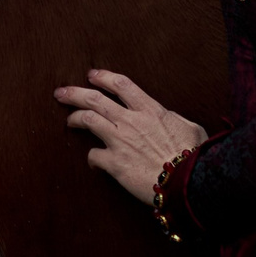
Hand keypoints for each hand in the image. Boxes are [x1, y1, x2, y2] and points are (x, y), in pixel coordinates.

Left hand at [55, 69, 206, 204]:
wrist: (187, 182)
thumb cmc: (194, 156)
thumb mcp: (191, 128)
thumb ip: (174, 119)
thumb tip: (169, 118)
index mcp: (150, 110)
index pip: (121, 85)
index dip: (103, 77)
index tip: (91, 75)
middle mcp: (131, 121)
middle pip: (95, 99)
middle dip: (74, 93)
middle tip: (61, 92)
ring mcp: (120, 141)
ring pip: (88, 120)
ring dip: (75, 118)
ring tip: (69, 120)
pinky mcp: (114, 163)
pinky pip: (93, 155)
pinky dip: (91, 157)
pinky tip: (93, 161)